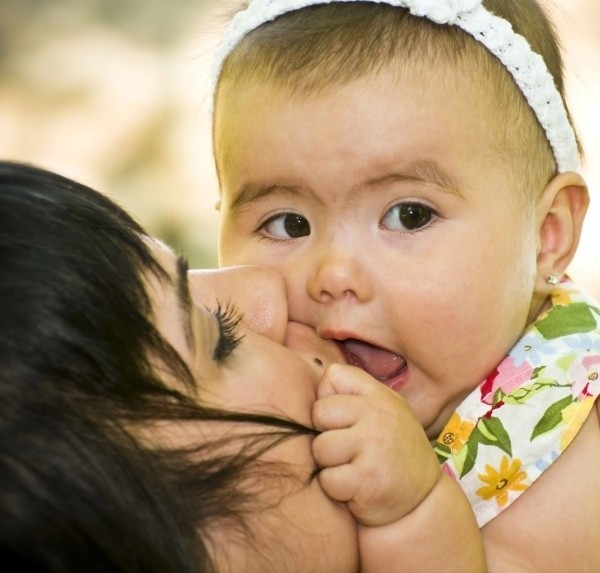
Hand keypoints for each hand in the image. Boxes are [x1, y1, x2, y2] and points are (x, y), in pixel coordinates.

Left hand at [311, 364, 439, 526]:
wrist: (424, 501)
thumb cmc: (392, 454)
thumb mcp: (385, 414)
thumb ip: (355, 398)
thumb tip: (317, 391)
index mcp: (380, 395)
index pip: (334, 375)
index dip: (328, 399)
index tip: (343, 420)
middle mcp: (379, 414)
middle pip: (319, 412)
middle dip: (324, 434)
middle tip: (346, 450)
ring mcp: (373, 445)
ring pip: (319, 448)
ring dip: (329, 465)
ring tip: (352, 468)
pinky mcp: (367, 478)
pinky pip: (327, 479)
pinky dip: (335, 488)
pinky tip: (356, 488)